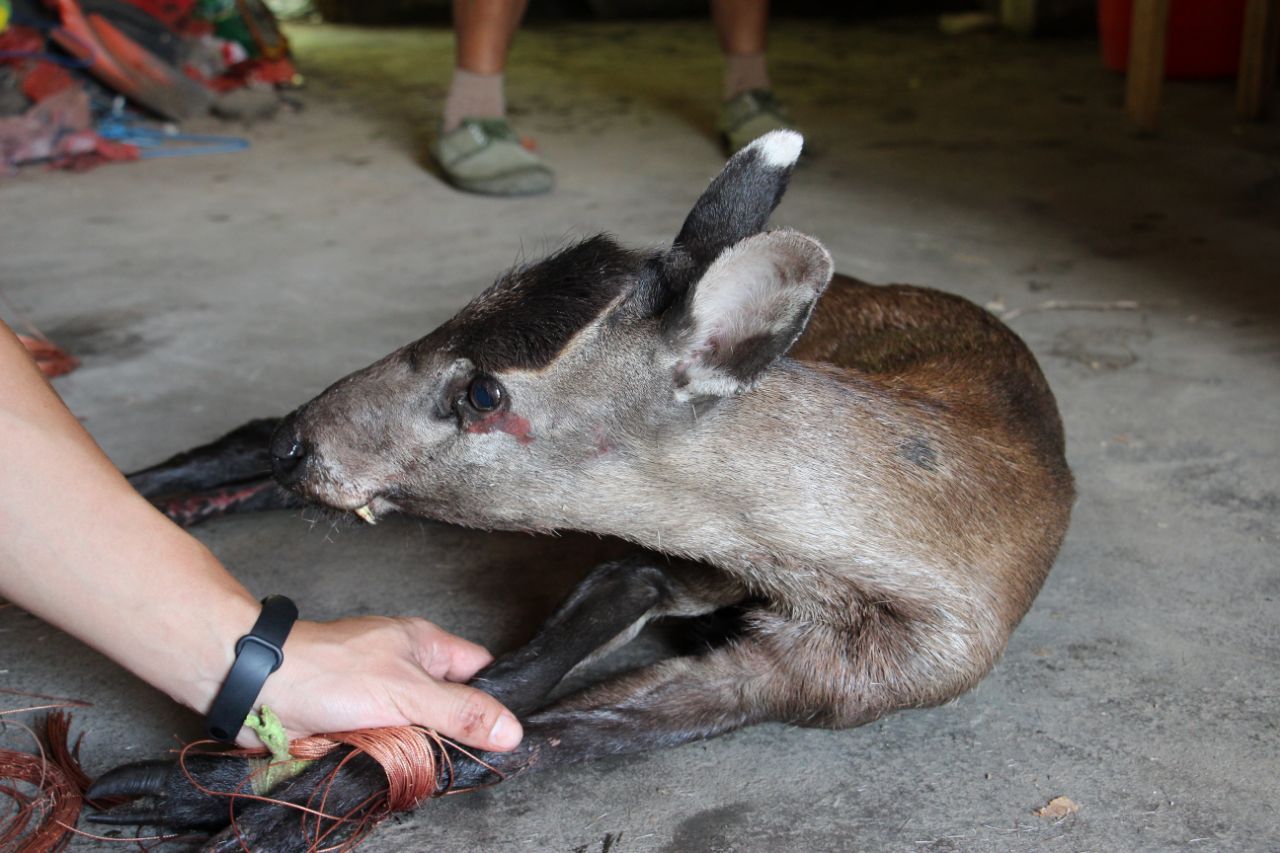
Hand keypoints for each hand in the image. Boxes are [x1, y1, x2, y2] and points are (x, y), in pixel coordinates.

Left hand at [248, 616, 521, 752]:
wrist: (258, 689)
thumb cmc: (329, 673)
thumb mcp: (407, 693)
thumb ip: (460, 712)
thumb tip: (512, 729)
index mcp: (425, 645)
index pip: (479, 671)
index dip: (493, 699)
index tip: (505, 735)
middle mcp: (404, 667)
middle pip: (447, 708)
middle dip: (449, 736)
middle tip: (458, 760)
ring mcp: (377, 696)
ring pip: (416, 732)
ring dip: (414, 751)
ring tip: (416, 764)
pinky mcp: (353, 721)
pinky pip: (385, 745)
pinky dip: (385, 757)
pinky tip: (388, 766)